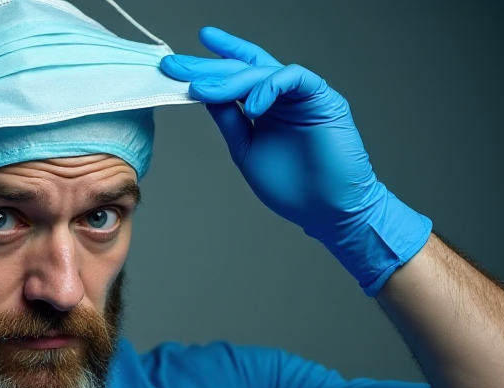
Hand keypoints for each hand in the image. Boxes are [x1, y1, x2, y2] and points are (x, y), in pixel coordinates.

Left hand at [160, 28, 430, 294]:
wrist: (325, 211)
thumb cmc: (291, 186)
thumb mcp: (245, 147)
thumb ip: (228, 119)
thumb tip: (203, 93)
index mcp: (265, 105)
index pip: (237, 74)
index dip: (211, 61)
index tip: (178, 59)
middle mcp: (283, 95)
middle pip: (245, 68)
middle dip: (209, 66)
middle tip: (178, 66)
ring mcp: (303, 95)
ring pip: (265, 71)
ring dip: (232, 79)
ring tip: (204, 90)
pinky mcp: (325, 100)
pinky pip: (295, 79)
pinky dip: (269, 88)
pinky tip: (251, 106)